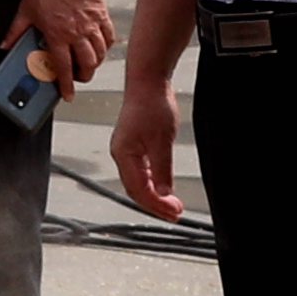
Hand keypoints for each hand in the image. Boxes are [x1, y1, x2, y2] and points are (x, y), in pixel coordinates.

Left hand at [14, 0, 111, 93]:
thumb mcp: (25, 11)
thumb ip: (14, 32)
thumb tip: (3, 45)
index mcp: (58, 34)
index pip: (63, 67)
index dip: (66, 85)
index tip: (68, 94)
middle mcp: (77, 33)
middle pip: (87, 64)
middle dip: (84, 76)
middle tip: (78, 77)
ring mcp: (92, 24)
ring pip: (100, 53)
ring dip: (95, 63)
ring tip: (88, 65)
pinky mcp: (101, 14)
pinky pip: (109, 36)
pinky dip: (106, 46)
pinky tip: (101, 47)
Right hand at [109, 65, 182, 221]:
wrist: (147, 81)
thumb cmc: (152, 104)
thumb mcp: (162, 141)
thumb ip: (162, 170)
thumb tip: (164, 194)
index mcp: (124, 155)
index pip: (139, 190)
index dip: (157, 205)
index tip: (174, 213)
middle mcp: (121, 155)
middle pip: (135, 190)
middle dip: (155, 205)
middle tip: (175, 213)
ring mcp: (125, 150)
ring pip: (137, 182)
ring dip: (154, 196)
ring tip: (171, 204)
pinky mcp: (132, 145)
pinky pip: (139, 172)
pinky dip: (152, 183)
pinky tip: (162, 186)